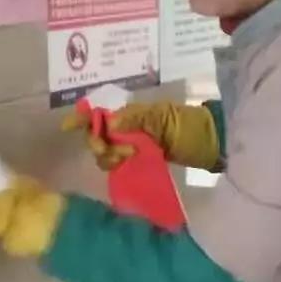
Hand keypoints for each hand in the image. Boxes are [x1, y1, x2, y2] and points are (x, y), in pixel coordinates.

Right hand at [62, 101, 220, 171]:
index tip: (67, 128)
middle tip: (121, 151)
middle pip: (98, 136)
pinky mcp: (142, 161)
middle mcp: (128, 127)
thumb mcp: (164, 119)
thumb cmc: (190, 126)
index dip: (81, 119)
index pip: (98, 113)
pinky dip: (118, 166)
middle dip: (100, 144)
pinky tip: (126, 168)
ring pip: (106, 152)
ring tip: (131, 158)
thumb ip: (135, 119)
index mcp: (131, 112)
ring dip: (111, 157)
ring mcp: (134, 144)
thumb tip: (108, 121)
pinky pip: (120, 164)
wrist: (214, 143)